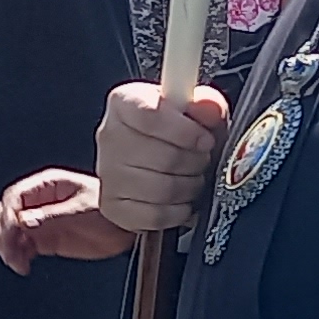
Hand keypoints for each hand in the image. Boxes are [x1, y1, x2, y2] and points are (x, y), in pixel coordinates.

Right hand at [0, 168, 135, 273]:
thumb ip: (52, 217)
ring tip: (17, 263)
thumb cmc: (113, 209)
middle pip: (7, 214)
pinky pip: (23, 246)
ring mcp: (43, 221)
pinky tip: (23, 265)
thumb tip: (24, 222)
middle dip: (3, 233)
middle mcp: (41, 202)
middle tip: (10, 251)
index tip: (13, 233)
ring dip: (8, 247)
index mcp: (48, 185)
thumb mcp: (82, 210)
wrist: (131, 226)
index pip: (14, 198)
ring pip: (11, 232)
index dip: (8, 216)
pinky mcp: (47, 239)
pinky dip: (18, 256)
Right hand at [95, 80, 229, 231]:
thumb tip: (209, 108)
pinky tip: (182, 199)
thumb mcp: (195, 110)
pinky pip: (156, 216)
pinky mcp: (113, 207)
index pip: (151, 116)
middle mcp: (109, 136)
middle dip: (195, 162)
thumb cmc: (175, 131)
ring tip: (194, 178)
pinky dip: (178, 211)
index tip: (205, 139)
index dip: (186, 131)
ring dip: (190, 187)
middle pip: (162, 157)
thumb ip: (206, 105)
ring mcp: (108, 174)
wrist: (150, 158)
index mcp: (124, 103)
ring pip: (161, 190)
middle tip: (203, 159)